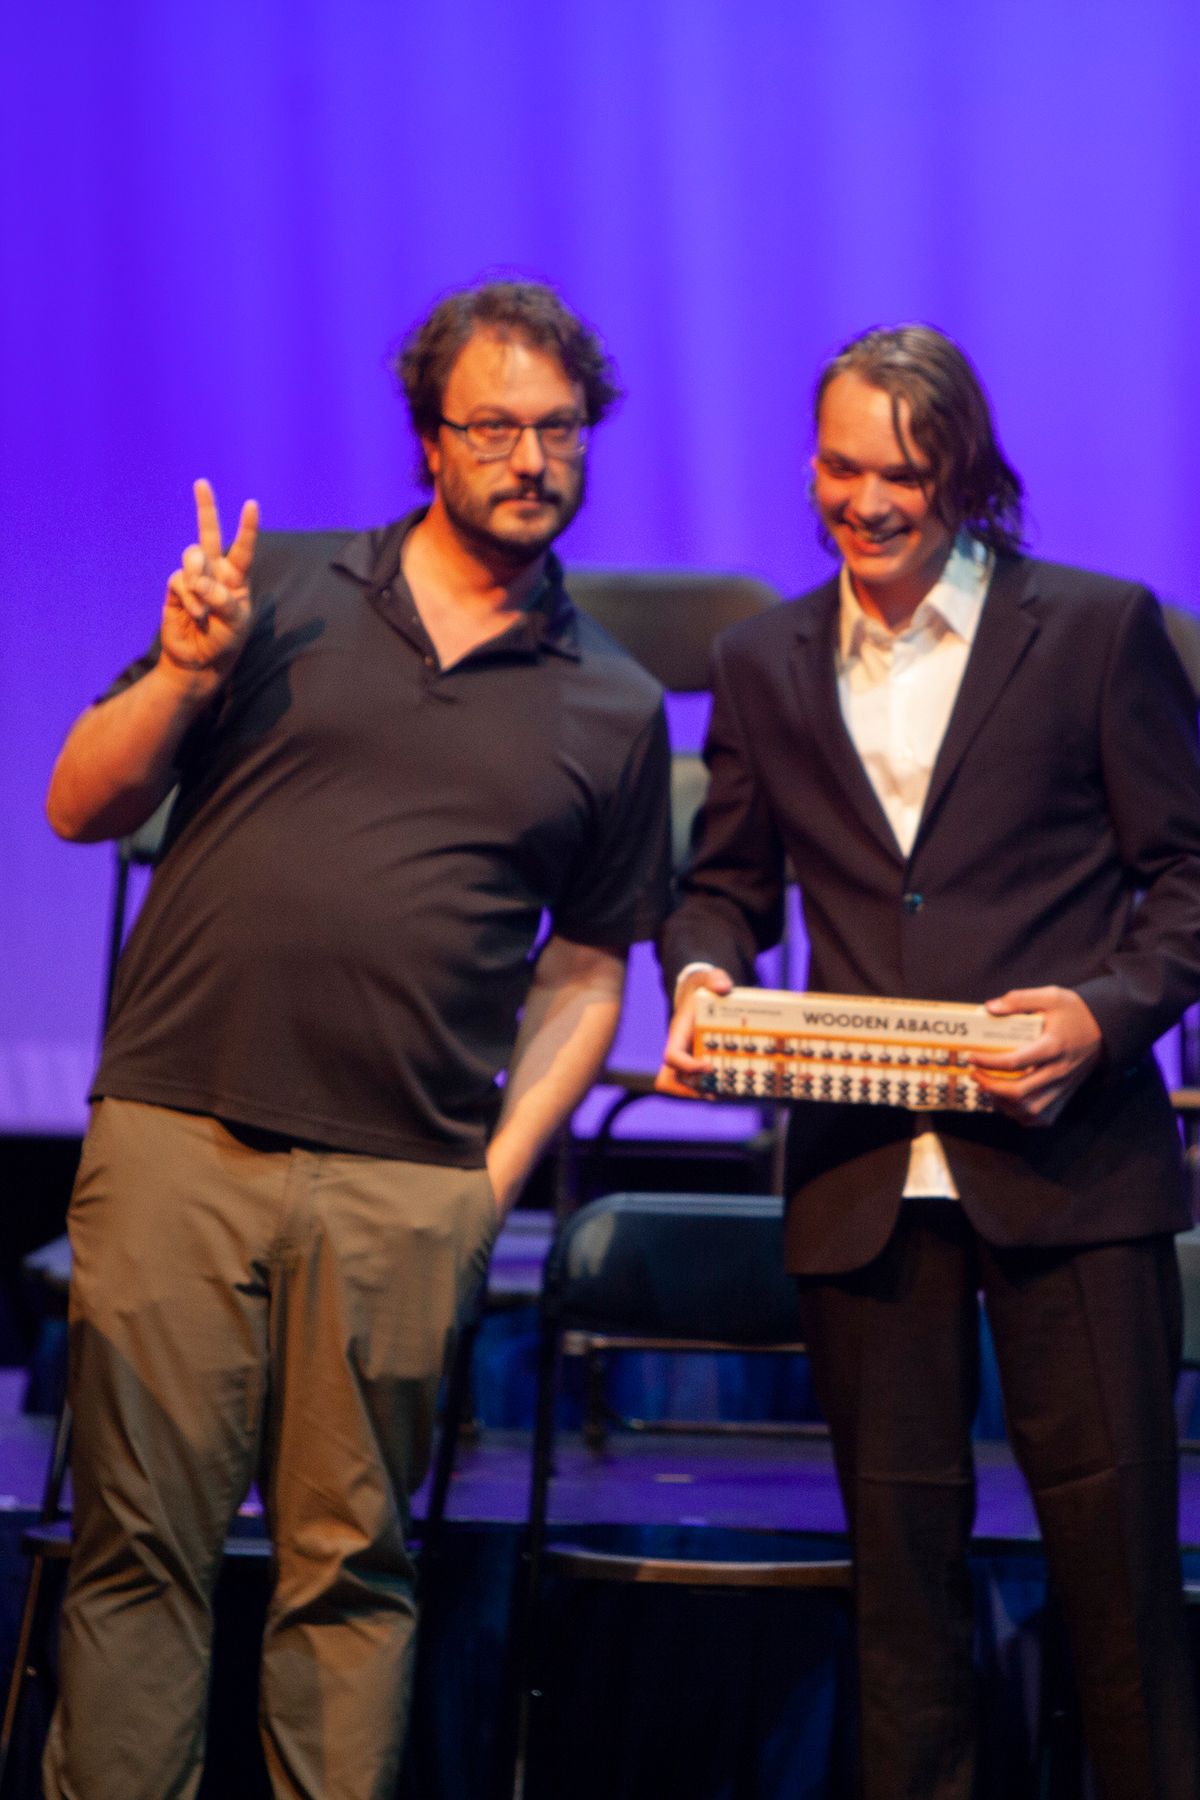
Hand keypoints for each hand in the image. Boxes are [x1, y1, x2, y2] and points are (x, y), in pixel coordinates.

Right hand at [160, 479, 258, 693]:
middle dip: (206, 507)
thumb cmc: (225, 641)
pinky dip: (189, 599)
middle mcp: (215, 572)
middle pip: (208, 533)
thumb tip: (199, 580)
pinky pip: (180, 580)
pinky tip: (195, 615)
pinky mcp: (176, 586)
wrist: (198, 659)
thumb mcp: (234, 623)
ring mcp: (193, 577)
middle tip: (201, 482)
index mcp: (237, 578)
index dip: (247, 527)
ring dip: (198, 581)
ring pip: (192, 558)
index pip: (243, 548)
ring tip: (204, 608)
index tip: (252, 504)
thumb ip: (222, 599)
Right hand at [655, 965, 733, 1097]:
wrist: (702, 993)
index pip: (672, 1056)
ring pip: (684, 1087)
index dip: (687, 1065)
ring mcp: (688, 1058)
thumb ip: (716, 979)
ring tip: (728, 1092)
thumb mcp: (711, 979)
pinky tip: (733, 1089)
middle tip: (719, 1088)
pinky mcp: (700, 1063)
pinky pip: (697, 1085)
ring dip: (704, 1093)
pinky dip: (713, 1090)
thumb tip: (723, 987)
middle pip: (674, 1079)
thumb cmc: (705, 987)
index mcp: (679, 1033)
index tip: (708, 1064)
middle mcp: (680, 1049)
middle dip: (694, 1087)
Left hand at [970, 986, 1102, 1126]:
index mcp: (1053, 1046)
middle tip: (974, 1074)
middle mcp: (1058, 1070)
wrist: (1104, 1029)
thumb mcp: (1050, 996)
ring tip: (988, 1087)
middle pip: (1019, 1091)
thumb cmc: (1074, 1012)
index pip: (1015, 1061)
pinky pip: (1041, 1117)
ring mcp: (1062, 1086)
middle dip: (990, 1086)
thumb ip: (1019, 1000)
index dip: (988, 1061)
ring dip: (1003, 1103)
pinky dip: (1021, 1115)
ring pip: (1029, 1109)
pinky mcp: (1064, 1095)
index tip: (971, 1056)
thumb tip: (989, 1008)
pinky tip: (1008, 1102)